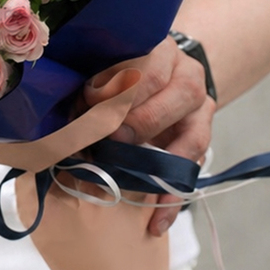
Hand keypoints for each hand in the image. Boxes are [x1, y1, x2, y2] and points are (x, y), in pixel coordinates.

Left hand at [82, 36, 215, 236]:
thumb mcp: (102, 69)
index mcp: (157, 48)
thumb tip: (66, 123)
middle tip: (111, 141)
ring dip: (158, 162)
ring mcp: (201, 107)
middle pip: (177, 96)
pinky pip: (194, 170)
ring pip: (193, 135)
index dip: (117, 86)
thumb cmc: (117, 72)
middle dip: (140, 122)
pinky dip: (172, 198)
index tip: (88, 102)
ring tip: (129, 178)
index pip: (145, 65)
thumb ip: (88, 89)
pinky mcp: (203, 136)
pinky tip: (156, 220)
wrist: (158, 75)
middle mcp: (187, 73)